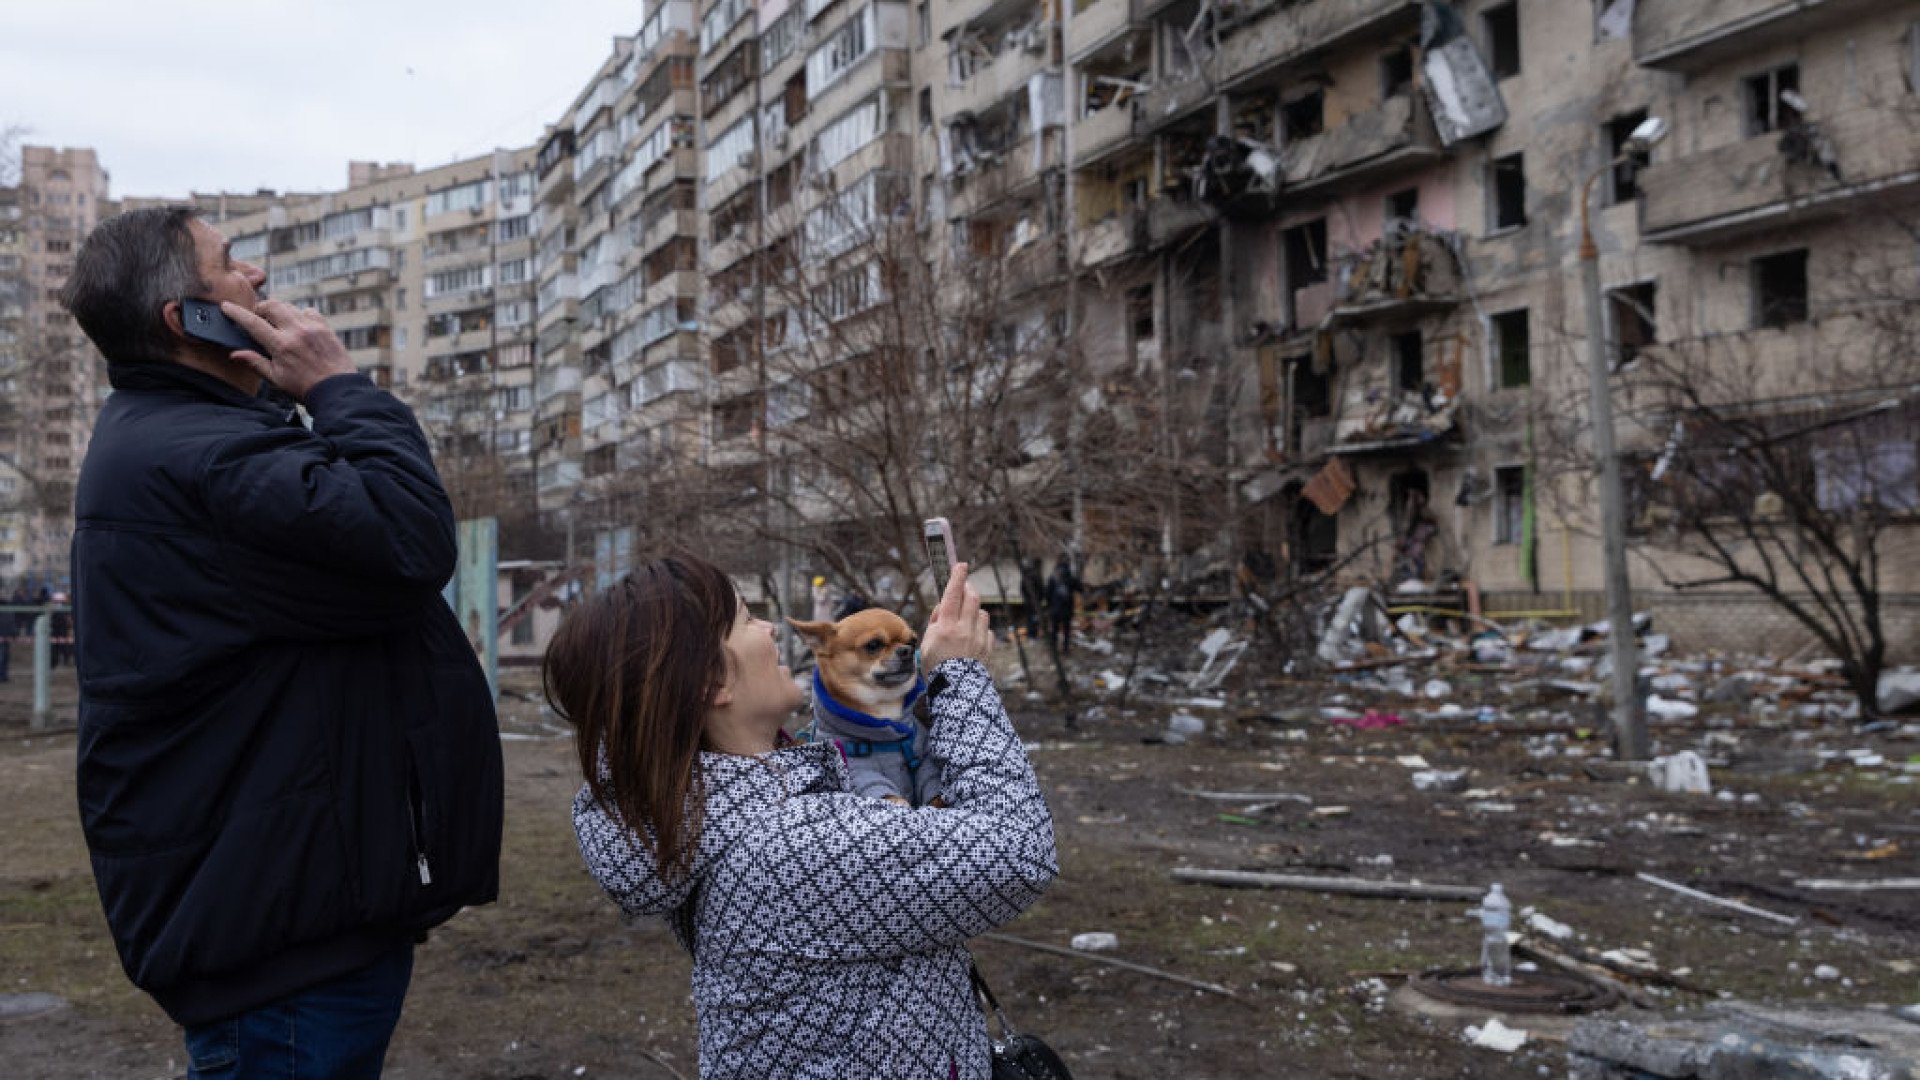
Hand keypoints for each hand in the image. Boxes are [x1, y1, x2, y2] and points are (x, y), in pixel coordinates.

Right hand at [220, 299, 356, 401]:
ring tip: (276, 323)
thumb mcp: (276, 380)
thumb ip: (255, 363)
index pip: (253, 323)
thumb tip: (235, 354)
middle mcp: (297, 332)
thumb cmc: (305, 388)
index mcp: (281, 346)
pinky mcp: (325, 328)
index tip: (226, 306)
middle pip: (272, 305)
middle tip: (257, 318)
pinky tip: (298, 326)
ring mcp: (313, 327)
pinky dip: (299, 314)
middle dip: (260, 308)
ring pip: (289, 306)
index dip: (237, 313)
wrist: (338, 391)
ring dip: (278, 310)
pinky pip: (308, 311)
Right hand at [920, 563, 991, 669]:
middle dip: (968, 589)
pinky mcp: (988, 647)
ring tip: (964, 622)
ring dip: (974, 612)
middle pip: (972, 597)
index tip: (961, 564)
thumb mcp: (927, 643)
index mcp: (946, 627)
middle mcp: (965, 629)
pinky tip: (972, 639)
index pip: (953, 594)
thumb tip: (944, 607)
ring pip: (982, 613)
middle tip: (963, 589)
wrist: (956, 692)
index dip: (957, 577)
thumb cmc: (935, 667)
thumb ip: (936, 622)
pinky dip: (980, 629)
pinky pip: (987, 630)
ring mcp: (979, 638)